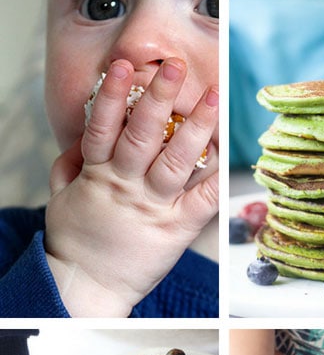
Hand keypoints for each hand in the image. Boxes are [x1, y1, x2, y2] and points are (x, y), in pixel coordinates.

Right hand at [44, 59, 218, 316]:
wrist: (86, 288)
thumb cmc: (76, 240)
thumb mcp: (62, 196)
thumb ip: (70, 164)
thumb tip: (82, 135)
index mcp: (97, 174)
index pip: (104, 127)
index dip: (115, 96)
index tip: (123, 67)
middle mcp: (127, 185)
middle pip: (143, 135)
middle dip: (160, 98)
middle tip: (174, 67)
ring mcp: (154, 206)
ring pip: (177, 161)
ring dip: (196, 126)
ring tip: (212, 96)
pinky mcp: (177, 228)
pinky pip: (203, 200)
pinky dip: (218, 178)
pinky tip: (232, 153)